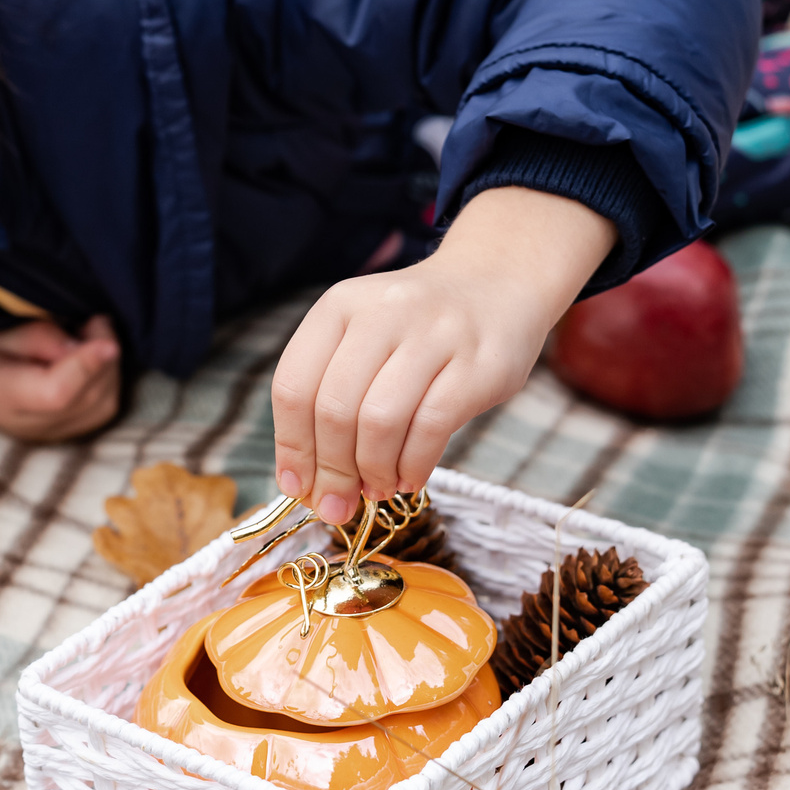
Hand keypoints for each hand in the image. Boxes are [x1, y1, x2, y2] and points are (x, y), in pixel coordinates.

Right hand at [0, 316, 122, 442]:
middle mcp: (30, 425)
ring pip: (103, 404)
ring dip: (110, 366)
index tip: (107, 341)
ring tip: (93, 336)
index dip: (86, 367)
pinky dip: (109, 380)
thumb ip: (40, 338)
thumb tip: (83, 346)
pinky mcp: (68, 434)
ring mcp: (51, 435)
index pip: (55, 393)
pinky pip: (104, 409)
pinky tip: (95, 360)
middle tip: (96, 321)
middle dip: (104, 355)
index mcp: (3, 395)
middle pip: (87, 397)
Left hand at [272, 187, 616, 524]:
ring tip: (377, 487)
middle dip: (331, 472)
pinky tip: (410, 477)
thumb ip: (330, 398)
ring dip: (372, 471)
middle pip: (334, 410)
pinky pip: (431, 428)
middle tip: (337, 505)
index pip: (293, 386)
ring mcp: (433, 336)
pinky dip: (413, 465)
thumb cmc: (417, 329)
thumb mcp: (362, 339)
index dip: (291, 448)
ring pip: (380, 422)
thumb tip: (306, 483)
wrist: (497, 284)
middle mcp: (382, 313)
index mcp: (339, 307)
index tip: (297, 487)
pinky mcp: (477, 364)